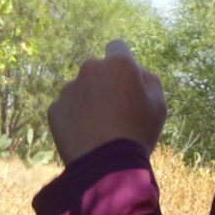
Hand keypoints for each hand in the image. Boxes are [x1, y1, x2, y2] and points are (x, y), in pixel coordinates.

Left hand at [47, 40, 167, 164]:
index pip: (117, 47)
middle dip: (103, 82)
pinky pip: (66, 108)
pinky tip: (86, 136)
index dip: (122, 63)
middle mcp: (90, 68)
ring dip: (88, 100)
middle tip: (114, 110)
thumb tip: (135, 72)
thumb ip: (147, 79)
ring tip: (99, 128)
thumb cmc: (138, 133)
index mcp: (118, 64)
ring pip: (80, 88)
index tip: (125, 80)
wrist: (107, 166)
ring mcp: (69, 88)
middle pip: (96, 69)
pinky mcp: (54, 109)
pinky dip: (74, 118)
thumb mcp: (159, 104)